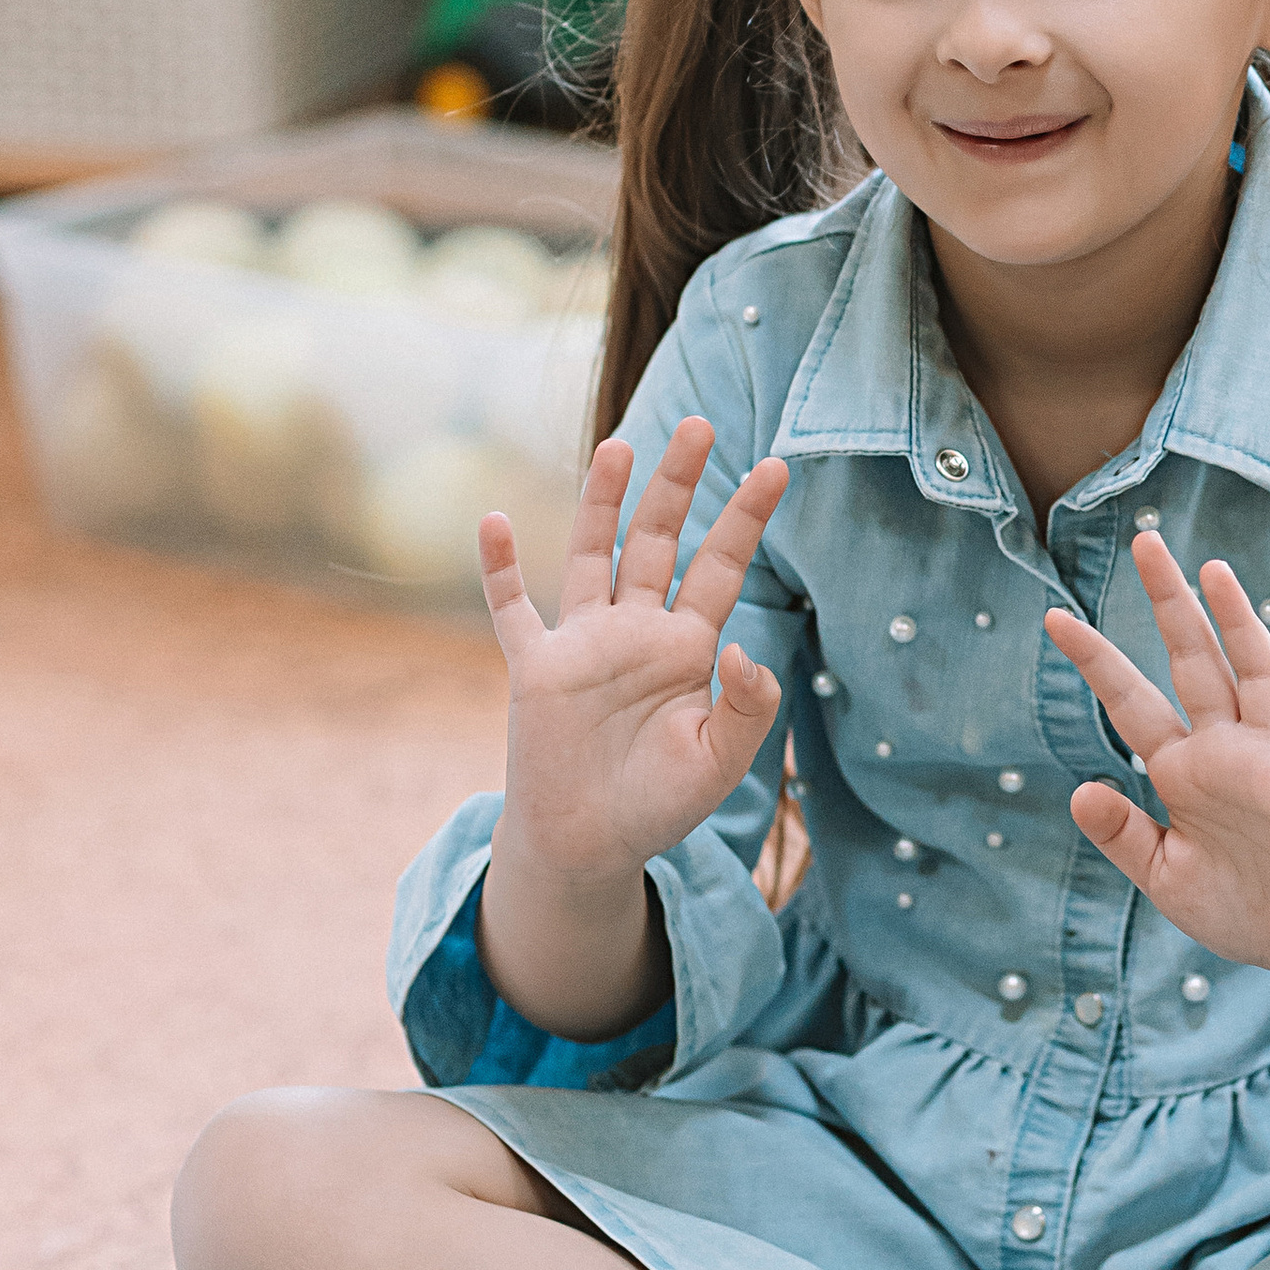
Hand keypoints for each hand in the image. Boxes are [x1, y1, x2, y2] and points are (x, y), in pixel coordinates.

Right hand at [481, 417, 788, 895]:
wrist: (590, 846)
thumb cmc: (659, 805)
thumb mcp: (720, 764)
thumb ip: (747, 710)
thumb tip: (743, 647)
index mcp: (687, 647)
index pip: (721, 566)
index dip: (746, 517)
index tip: (776, 466)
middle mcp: (636, 630)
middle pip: (658, 539)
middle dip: (678, 483)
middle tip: (699, 423)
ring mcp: (583, 643)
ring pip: (592, 553)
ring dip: (602, 502)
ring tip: (619, 446)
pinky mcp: (535, 668)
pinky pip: (513, 610)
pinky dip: (500, 568)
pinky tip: (493, 521)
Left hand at [1044, 538, 1269, 998]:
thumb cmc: (1236, 907)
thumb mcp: (1165, 878)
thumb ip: (1124, 836)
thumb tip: (1079, 793)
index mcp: (1180, 772)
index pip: (1130, 702)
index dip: (1096, 660)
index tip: (1054, 617)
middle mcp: (1224, 752)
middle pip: (1193, 662)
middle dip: (1171, 604)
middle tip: (1147, 543)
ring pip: (1256, 677)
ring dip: (1238, 625)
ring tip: (1215, 572)